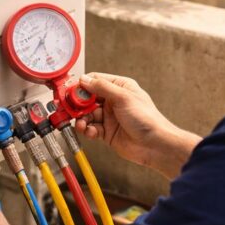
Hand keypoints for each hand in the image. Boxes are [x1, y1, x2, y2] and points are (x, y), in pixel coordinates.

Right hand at [75, 72, 200, 177]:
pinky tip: (90, 131)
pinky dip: (88, 130)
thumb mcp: (123, 97)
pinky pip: (91, 128)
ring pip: (87, 115)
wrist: (154, 145)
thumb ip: (102, 87)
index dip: (81, 86)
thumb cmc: (146, 119)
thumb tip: (85, 80)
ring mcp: (109, 117)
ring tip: (81, 123)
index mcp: (119, 87)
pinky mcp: (107, 132)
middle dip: (78, 104)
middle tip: (70, 109)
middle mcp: (113, 101)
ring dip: (82, 119)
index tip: (70, 91)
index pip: (95, 81)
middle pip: (88, 99)